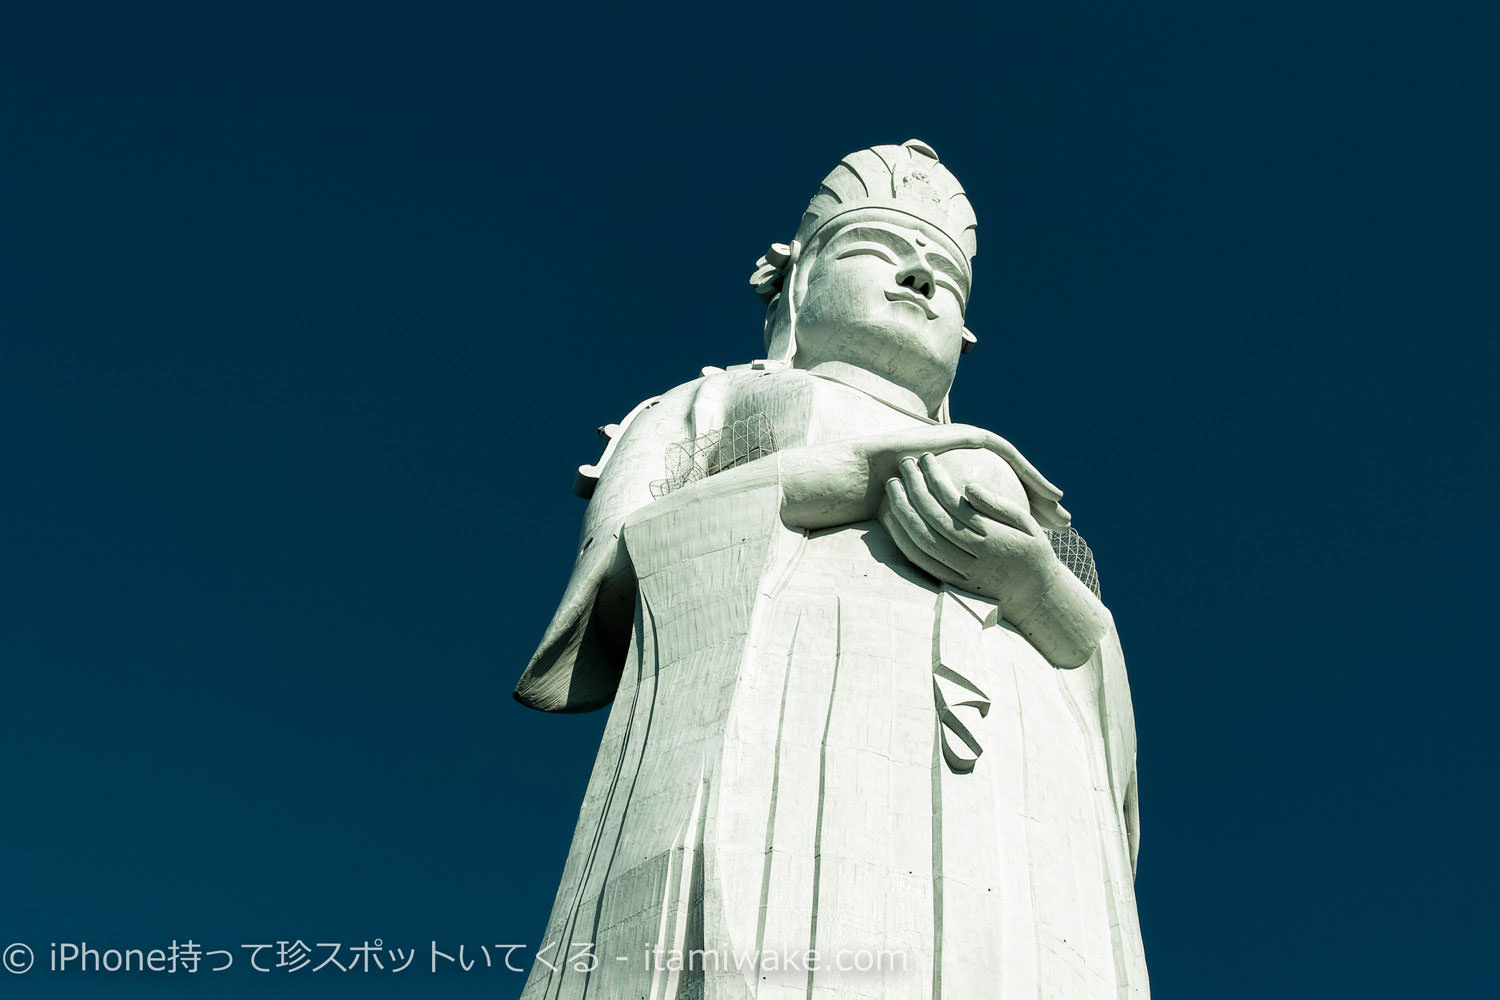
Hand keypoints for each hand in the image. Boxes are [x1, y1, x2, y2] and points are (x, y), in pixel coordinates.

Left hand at [878, 452, 1060, 620]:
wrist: (1033, 596)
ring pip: (921, 540)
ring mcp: (960, 573)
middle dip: (914, 488)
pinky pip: (919, 561)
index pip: (954, 504)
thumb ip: (999, 506)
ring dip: (902, 511)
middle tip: (904, 464)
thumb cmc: (1032, 551)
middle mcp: (974, 557)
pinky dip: (902, 539)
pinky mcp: (950, 584)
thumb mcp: (1027, 525)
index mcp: (993, 538)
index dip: (936, 479)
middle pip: (933, 519)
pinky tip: (892, 518)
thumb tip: (968, 486)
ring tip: (892, 486)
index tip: (926, 459)